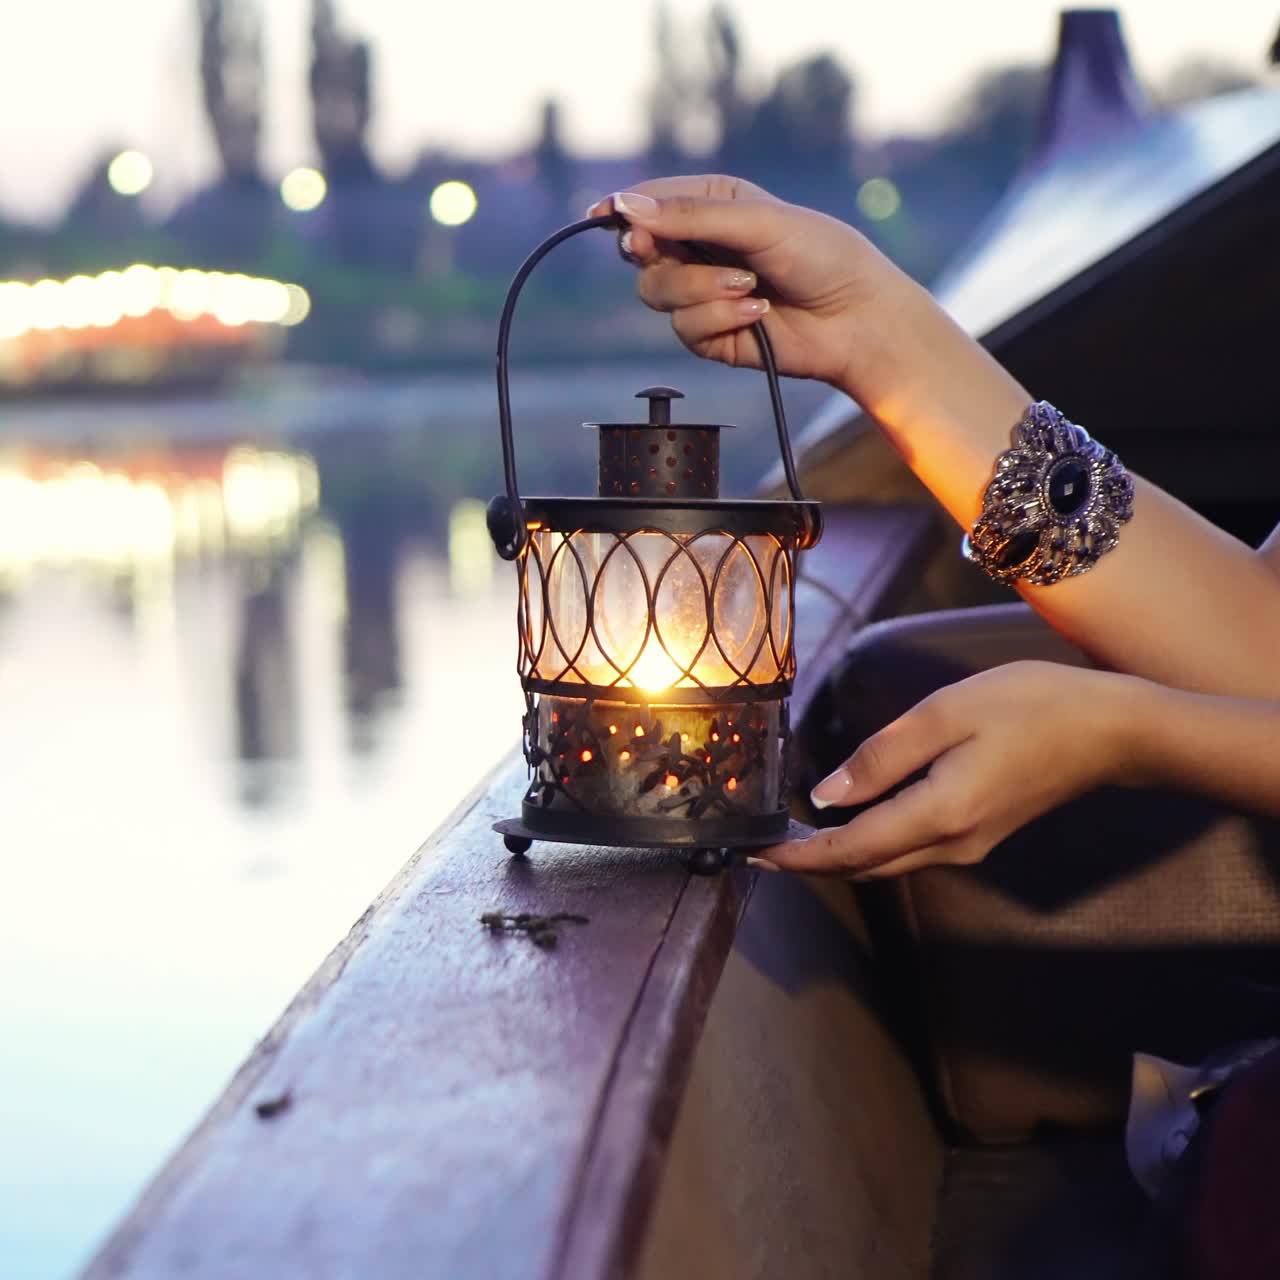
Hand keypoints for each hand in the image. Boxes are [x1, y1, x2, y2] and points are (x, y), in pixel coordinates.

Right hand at [586, 175, 909, 389]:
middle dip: (658, 256)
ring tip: (750, 286)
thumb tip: (627, 209)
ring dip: (702, 291)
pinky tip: (757, 312)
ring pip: (657, 294)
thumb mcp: (756, 221)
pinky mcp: (712, 336)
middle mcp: (701, 249)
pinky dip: (720, 319)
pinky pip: (685, 329)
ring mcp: (703, 294)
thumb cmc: (821, 256)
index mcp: (711, 206)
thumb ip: (690, 216)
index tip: (602, 216)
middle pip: (642, 255)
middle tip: (664, 252)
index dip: (622, 211)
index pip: (649, 204)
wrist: (857, 318)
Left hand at [756, 662, 1140, 877]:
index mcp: (938, 814)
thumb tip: (825, 795)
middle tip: (759, 848)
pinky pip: (908, 852)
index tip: (754, 853)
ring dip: (837, 856)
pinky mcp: (979, 835)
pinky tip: (849, 822)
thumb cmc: (1031, 707)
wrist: (1112, 732)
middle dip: (809, 863)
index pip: (849, 849)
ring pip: (886, 863)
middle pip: (863, 866)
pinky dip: (868, 845)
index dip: (797, 856)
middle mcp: (950, 844)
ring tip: (791, 839)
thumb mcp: (946, 713)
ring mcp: (968, 846)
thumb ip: (882, 756)